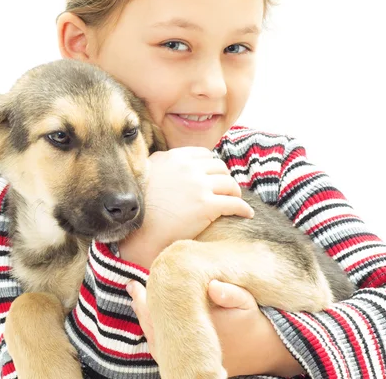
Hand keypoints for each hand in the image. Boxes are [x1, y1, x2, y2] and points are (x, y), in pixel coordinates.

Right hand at [119, 147, 253, 267]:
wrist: (138, 230)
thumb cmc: (140, 206)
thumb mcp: (146, 171)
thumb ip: (161, 161)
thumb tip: (169, 158)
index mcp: (175, 158)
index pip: (204, 154)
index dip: (212, 166)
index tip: (214, 176)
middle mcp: (189, 168)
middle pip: (219, 167)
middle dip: (224, 178)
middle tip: (226, 189)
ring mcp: (199, 186)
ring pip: (229, 184)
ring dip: (234, 192)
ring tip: (235, 200)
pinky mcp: (207, 206)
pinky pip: (234, 204)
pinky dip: (243, 209)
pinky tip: (246, 214)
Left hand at [127, 280, 304, 376]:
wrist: (265, 352)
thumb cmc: (253, 324)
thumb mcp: (246, 303)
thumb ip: (232, 294)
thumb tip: (214, 287)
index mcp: (197, 330)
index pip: (162, 312)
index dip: (146, 298)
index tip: (135, 282)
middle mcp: (188, 346)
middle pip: (155, 325)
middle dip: (142, 305)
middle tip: (132, 286)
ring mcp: (189, 356)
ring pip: (158, 337)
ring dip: (146, 317)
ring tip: (137, 297)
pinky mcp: (193, 361)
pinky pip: (166, 347)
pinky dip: (155, 331)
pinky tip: (151, 319)